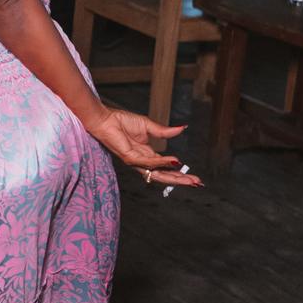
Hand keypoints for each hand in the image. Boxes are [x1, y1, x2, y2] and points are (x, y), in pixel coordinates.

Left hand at [86, 108, 201, 187]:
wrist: (105, 118)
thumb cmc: (122, 121)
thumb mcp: (148, 126)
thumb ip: (165, 131)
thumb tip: (183, 128)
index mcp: (147, 155)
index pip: (166, 168)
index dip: (180, 173)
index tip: (195, 177)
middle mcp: (142, 161)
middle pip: (164, 176)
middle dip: (181, 180)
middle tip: (197, 183)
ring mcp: (135, 161)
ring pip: (158, 174)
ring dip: (175, 176)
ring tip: (190, 179)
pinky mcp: (129, 157)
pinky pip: (148, 162)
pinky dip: (162, 163)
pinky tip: (175, 162)